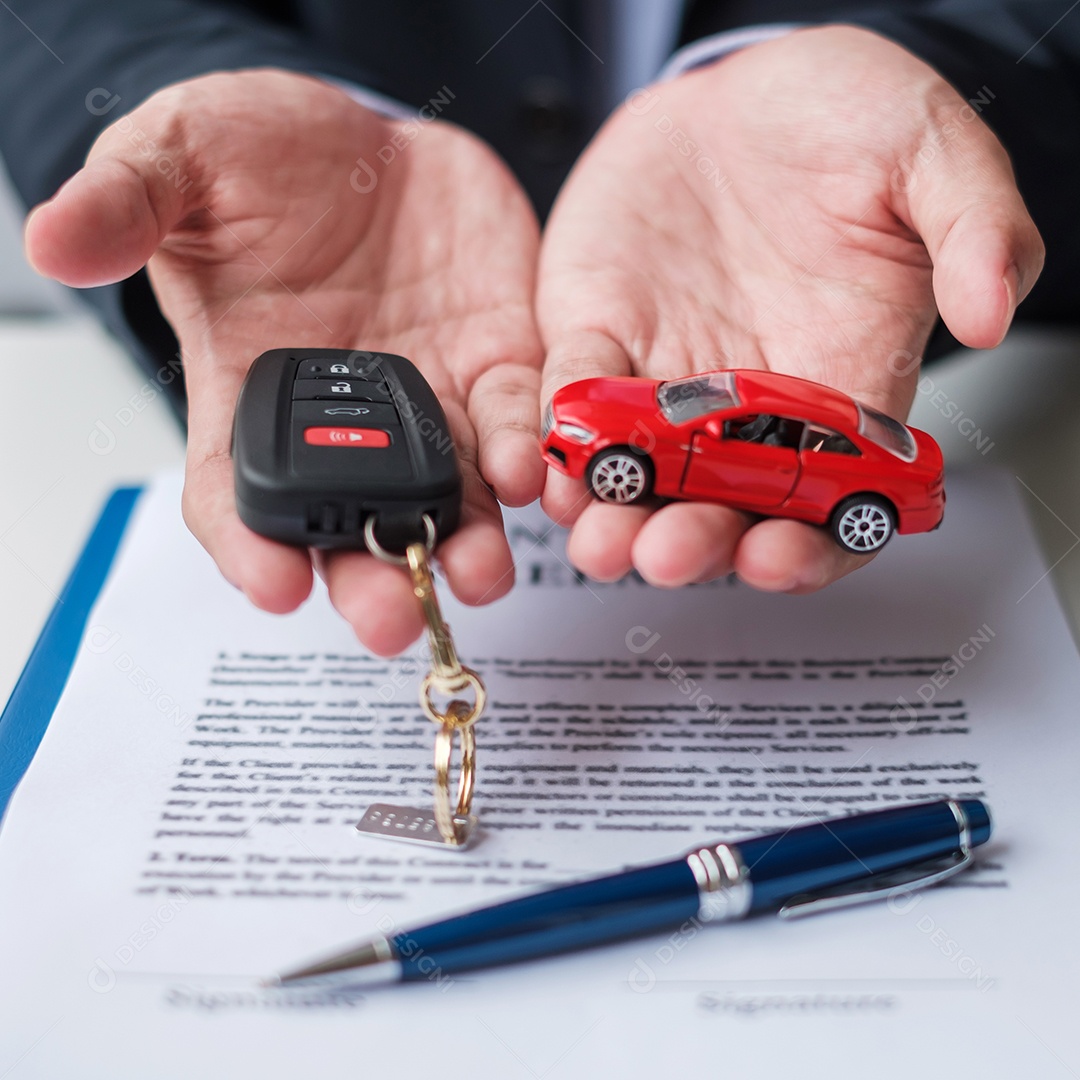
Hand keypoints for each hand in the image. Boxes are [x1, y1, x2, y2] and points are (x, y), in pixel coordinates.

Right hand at [26, 70, 544, 652]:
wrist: (367, 137)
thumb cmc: (263, 158)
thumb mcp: (181, 161)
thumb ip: (128, 202)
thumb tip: (54, 242)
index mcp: (253, 389)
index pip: (238, 491)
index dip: (252, 547)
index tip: (274, 586)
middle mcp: (345, 422)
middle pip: (357, 522)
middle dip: (378, 577)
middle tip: (393, 617)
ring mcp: (428, 401)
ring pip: (449, 499)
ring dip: (466, 544)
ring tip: (479, 573)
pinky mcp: (494, 365)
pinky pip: (514, 423)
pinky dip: (523, 456)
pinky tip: (528, 474)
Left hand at [537, 26, 1043, 591]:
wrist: (751, 89)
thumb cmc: (848, 126)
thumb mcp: (934, 158)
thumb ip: (976, 232)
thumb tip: (991, 313)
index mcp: (839, 388)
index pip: (830, 500)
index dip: (809, 546)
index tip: (779, 556)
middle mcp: (748, 406)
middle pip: (721, 507)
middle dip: (691, 543)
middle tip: (667, 553)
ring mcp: (666, 380)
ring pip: (638, 474)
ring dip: (615, 516)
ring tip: (598, 539)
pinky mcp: (599, 335)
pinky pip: (573, 396)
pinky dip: (560, 435)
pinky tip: (551, 462)